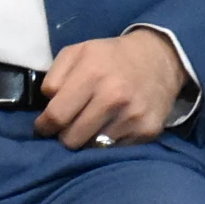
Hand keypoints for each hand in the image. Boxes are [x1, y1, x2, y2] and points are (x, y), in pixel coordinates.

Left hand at [37, 29, 187, 148]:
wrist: (160, 58)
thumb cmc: (111, 57)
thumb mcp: (78, 52)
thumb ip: (54, 77)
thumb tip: (47, 107)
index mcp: (92, 73)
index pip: (56, 116)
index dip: (44, 126)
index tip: (44, 126)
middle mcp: (113, 97)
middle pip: (71, 139)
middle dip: (65, 135)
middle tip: (70, 126)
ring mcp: (132, 116)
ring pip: (91, 149)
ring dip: (87, 140)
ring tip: (91, 126)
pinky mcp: (147, 131)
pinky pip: (114, 151)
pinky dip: (108, 143)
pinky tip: (111, 127)